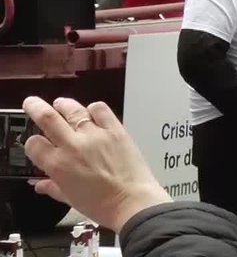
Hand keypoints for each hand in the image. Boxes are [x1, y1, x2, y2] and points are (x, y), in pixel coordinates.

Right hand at [22, 97, 171, 233]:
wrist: (132, 202)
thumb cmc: (102, 204)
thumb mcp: (69, 198)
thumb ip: (52, 187)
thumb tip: (41, 184)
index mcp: (58, 165)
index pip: (34, 144)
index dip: (32, 143)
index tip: (37, 143)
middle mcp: (73, 146)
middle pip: (47, 117)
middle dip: (35, 107)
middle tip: (32, 103)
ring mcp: (95, 135)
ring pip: (73, 109)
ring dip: (63, 104)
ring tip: (60, 104)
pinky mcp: (116, 130)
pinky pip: (101, 110)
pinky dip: (94, 108)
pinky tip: (91, 112)